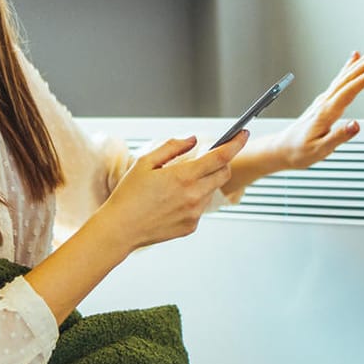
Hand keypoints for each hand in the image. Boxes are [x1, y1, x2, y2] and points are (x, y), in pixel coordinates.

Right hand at [95, 132, 250, 251]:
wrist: (120, 229)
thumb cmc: (129, 196)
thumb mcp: (145, 162)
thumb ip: (172, 147)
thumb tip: (192, 140)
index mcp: (183, 176)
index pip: (220, 156)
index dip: (235, 143)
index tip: (243, 134)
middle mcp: (194, 196)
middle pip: (223, 173)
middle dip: (222, 163)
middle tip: (208, 158)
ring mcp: (195, 213)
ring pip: (211, 191)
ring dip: (204, 182)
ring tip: (176, 185)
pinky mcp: (191, 226)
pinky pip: (200, 207)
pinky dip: (193, 200)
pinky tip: (172, 202)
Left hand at [271, 43, 363, 170]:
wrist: (283, 149)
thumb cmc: (299, 151)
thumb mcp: (320, 150)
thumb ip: (338, 137)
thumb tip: (355, 125)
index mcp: (326, 113)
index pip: (349, 91)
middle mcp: (325, 102)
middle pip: (348, 78)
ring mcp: (324, 100)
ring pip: (345, 77)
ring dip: (360, 63)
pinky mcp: (325, 101)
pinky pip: (340, 81)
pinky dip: (348, 68)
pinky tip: (354, 59)